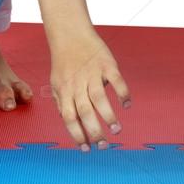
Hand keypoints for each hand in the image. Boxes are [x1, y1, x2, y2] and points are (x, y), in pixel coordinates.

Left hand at [48, 30, 130, 150]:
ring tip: (116, 130)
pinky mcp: (106, 64)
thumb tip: (68, 122)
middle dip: (94, 130)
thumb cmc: (64, 62)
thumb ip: (62, 102)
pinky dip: (122, 92)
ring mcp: (92, 73)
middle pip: (84, 111)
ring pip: (99, 98)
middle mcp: (77, 83)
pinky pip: (116, 80)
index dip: (77, 135)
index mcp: (64, 90)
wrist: (70, 34)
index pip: (69, 117)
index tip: (86, 149)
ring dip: (108, 115)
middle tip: (104, 145)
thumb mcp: (57, 82)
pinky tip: (127, 104)